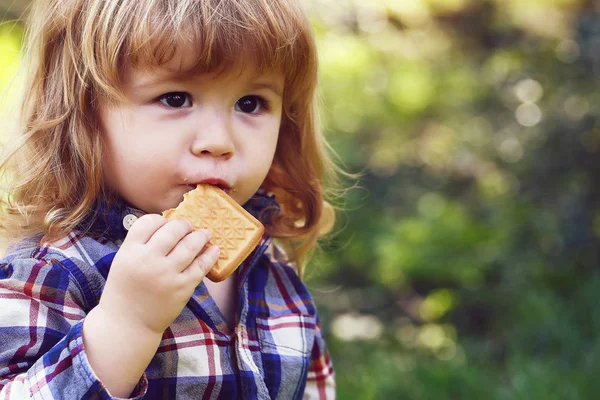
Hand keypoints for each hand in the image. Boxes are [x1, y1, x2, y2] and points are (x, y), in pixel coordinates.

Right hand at [98, 214, 219, 334]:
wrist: (128, 324)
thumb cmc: (126, 291)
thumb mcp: (123, 262)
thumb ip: (140, 245)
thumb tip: (167, 225)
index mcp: (130, 251)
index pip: (149, 222)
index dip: (161, 219)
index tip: (167, 222)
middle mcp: (148, 260)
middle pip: (173, 230)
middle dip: (184, 225)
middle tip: (188, 226)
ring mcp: (167, 274)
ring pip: (190, 245)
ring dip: (200, 236)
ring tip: (205, 234)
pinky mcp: (182, 288)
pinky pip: (201, 266)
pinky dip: (210, 255)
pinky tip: (214, 250)